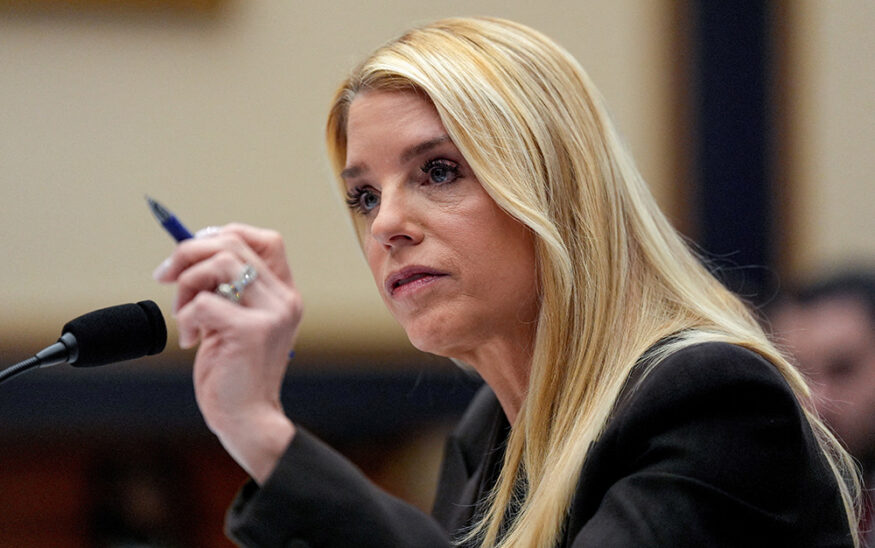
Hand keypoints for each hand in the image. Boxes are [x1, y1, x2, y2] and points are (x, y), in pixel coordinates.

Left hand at [154, 223, 301, 483]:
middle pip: (232, 244)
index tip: (193, 255)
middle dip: (188, 254)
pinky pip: (204, 302)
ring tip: (183, 316)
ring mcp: (272, 313)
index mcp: (284, 294)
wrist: (246, 419)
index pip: (266, 240)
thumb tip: (187, 251)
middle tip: (165, 278)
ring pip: (218, 265)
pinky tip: (190, 341)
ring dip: (186, 286)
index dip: (225, 235)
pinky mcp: (252, 331)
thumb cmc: (234, 372)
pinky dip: (186, 318)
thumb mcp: (231, 321)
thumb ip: (224, 289)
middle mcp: (284, 298)